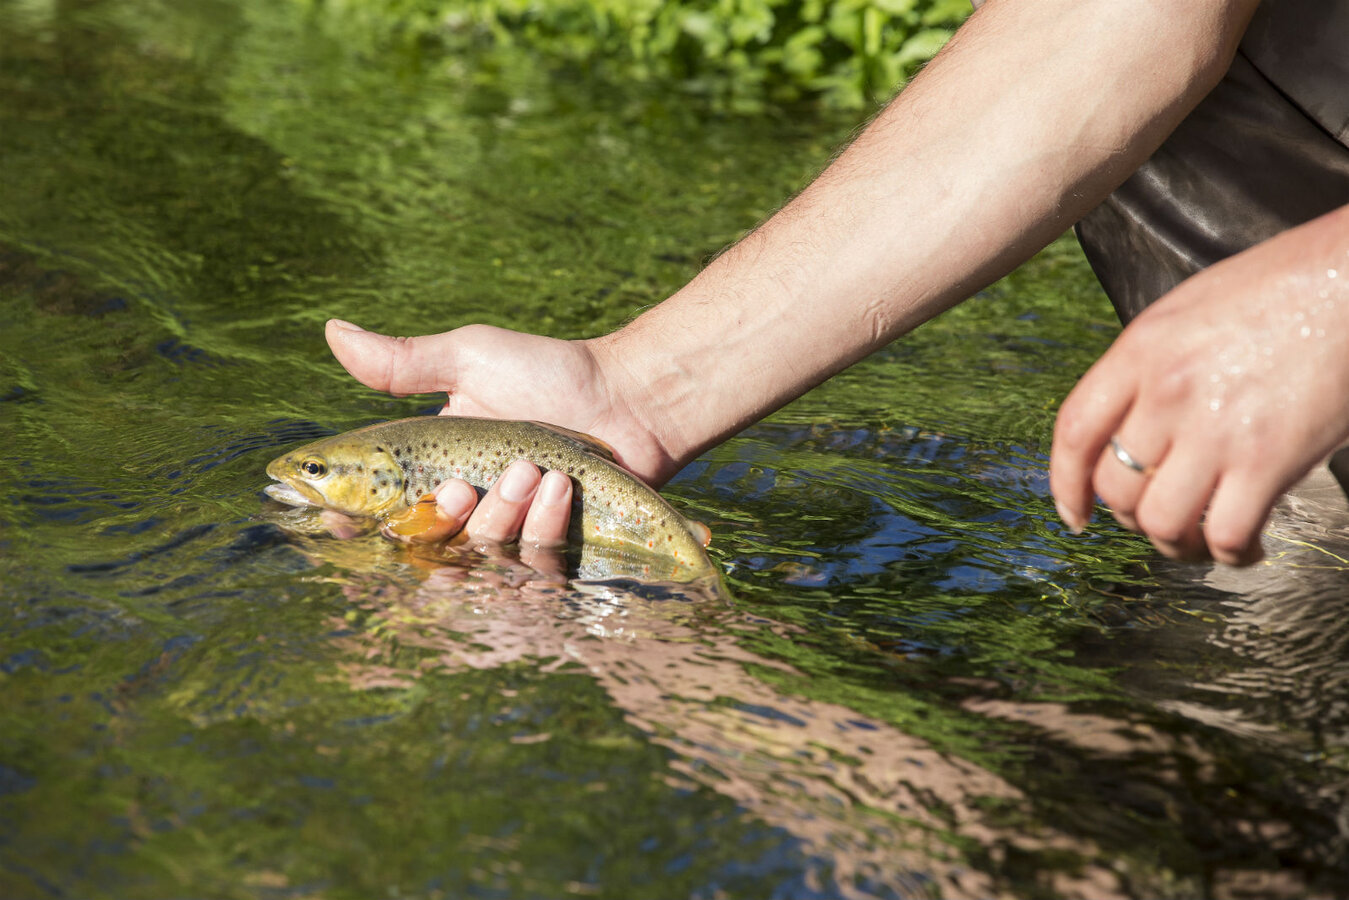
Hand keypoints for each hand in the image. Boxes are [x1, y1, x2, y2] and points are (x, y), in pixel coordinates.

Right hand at [326, 319, 684, 547]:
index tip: (345, 521)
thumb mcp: (471, 359)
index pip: (378, 513)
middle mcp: (467, 509)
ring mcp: (512, 533)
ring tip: (532, 470)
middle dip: (437, 522)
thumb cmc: (551, 373)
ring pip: (480, 556)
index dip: (354, 526)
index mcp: (432, 469)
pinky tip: (559, 486)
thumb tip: (331, 330)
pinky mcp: (557, 550)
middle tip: (459, 486)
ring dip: (500, 517)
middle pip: (425, 546)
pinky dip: (543, 526)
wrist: (628, 397)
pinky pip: (534, 564)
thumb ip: (403, 361)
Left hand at [1051, 204, 1348, 564]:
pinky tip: (1246, 546)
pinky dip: (1230, 554)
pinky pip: (1224, 534)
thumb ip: (1149, 365)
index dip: (1066, 484)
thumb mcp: (1188, 310)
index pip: (1074, 432)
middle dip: (1133, 518)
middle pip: (1116, 488)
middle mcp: (1167, 393)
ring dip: (1177, 544)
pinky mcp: (1268, 460)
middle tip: (1163, 518)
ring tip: (1200, 539)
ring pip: (1161, 522)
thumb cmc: (1284, 286)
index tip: (1077, 514)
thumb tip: (1130, 422)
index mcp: (1140, 351)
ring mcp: (1215, 429)